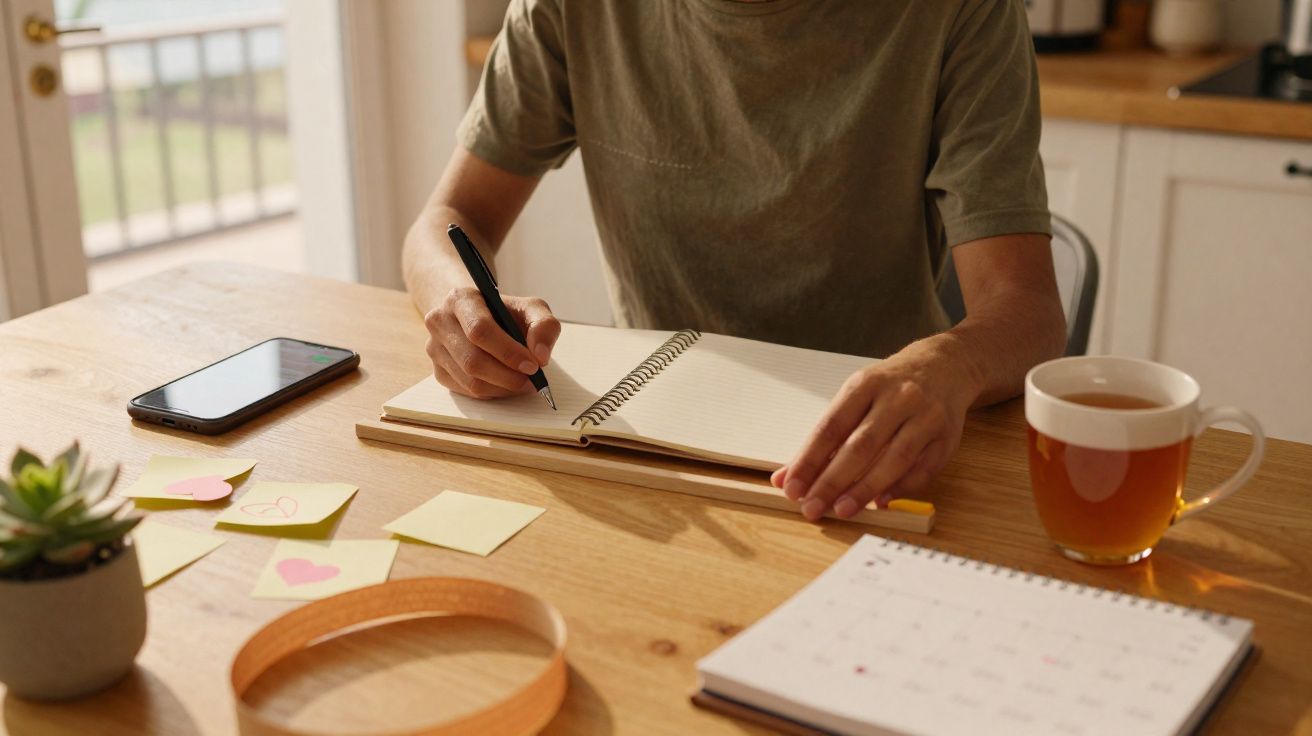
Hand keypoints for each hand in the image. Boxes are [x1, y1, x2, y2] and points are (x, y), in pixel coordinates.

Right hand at [424, 287, 560, 398]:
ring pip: (470, 381)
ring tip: (523, 382)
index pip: (480, 330)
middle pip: (473, 360)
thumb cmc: (505, 313)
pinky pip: (466, 391)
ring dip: (502, 388)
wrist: (477, 316)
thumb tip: (540, 356)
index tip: (533, 365)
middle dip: (508, 376)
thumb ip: (543, 325)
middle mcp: (440, 322)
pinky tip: (505, 383)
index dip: (508, 352)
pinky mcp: (438, 371)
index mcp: (461, 299)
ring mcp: (434, 348)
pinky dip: (492, 392)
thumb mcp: (530, 308)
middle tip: (532, 380)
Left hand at [770, 347, 976, 520]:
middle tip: (811, 506)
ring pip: (894, 459)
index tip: (792, 486)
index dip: (809, 459)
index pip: (831, 426)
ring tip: (842, 509)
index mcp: (866, 384)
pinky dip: (900, 488)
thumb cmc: (890, 386)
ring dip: (865, 488)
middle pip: (861, 446)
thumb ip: (824, 437)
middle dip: (833, 481)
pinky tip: (880, 501)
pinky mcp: (947, 437)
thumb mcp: (855, 396)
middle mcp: (898, 398)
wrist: (945, 365)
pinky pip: (923, 469)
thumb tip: (786, 476)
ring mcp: (926, 416)